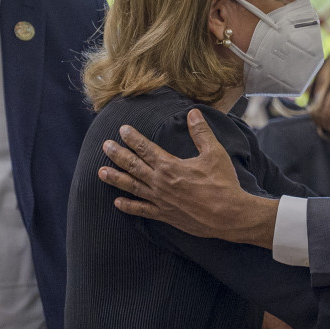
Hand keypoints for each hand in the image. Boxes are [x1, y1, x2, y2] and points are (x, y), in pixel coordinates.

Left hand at [98, 110, 277, 246]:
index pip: (145, 148)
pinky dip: (129, 206)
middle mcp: (160, 182)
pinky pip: (142, 210)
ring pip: (132, 186)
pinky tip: (118, 203)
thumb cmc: (223, 184)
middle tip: (105, 146)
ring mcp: (161, 200)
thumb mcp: (215, 153)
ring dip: (116, 178)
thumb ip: (201, 133)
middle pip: (133, 165)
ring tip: (101, 172)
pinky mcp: (165, 215)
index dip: (133, 138)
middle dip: (118, 154)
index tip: (122, 130)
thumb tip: (193, 113)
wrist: (229, 215)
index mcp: (170, 166)